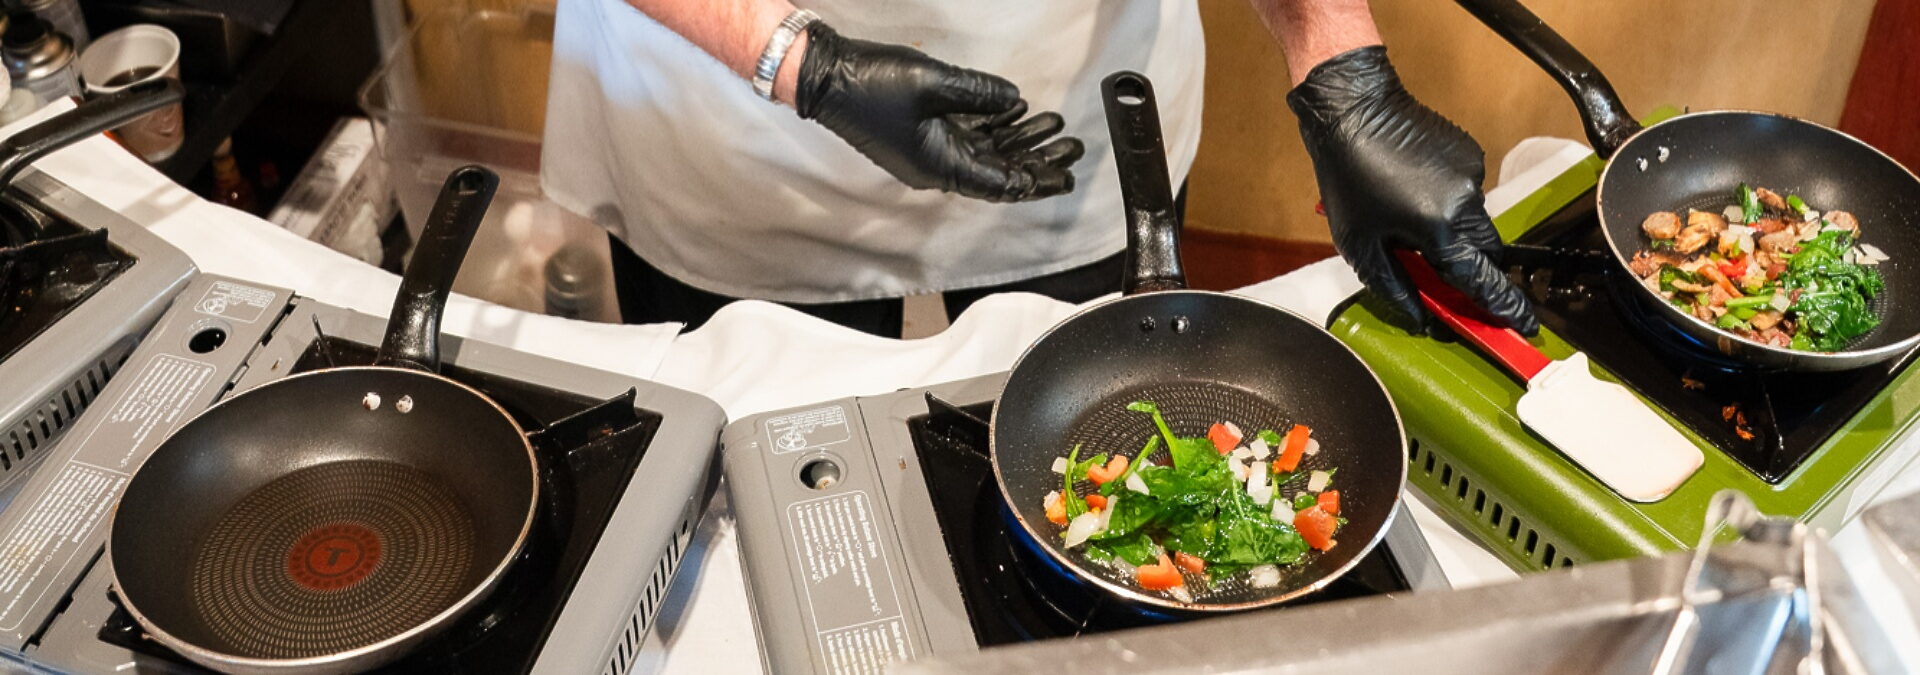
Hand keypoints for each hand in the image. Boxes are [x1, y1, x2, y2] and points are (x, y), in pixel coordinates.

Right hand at [795, 23, 1083, 202]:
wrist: (824, 77)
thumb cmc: (872, 85)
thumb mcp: (934, 83)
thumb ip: (981, 93)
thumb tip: (1016, 101)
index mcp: (941, 166)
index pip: (1000, 182)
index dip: (1036, 179)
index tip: (1066, 176)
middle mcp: (937, 166)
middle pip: (998, 170)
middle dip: (1037, 159)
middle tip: (1072, 149)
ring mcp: (928, 150)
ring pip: (985, 151)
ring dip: (1019, 140)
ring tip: (1053, 126)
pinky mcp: (920, 133)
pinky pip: (966, 135)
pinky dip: (994, 127)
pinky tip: (1016, 113)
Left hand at [1288, 46, 1537, 334]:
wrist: (1354, 108)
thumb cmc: (1348, 175)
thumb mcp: (1359, 244)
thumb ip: (1394, 287)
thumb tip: (1423, 319)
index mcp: (1440, 228)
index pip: (1482, 279)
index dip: (1503, 307)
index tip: (1525, 327)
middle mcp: (1466, 202)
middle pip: (1485, 252)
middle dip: (1468, 267)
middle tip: (1438, 273)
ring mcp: (1472, 174)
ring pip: (1475, 222)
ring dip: (1451, 232)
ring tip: (1404, 216)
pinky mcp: (1469, 153)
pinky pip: (1466, 192)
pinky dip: (1445, 202)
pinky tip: (1411, 189)